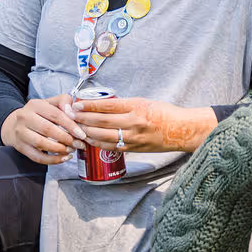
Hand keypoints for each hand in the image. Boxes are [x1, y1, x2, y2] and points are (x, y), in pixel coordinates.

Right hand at [1, 96, 87, 164]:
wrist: (14, 124)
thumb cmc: (37, 114)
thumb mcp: (49, 103)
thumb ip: (64, 102)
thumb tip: (72, 112)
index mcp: (35, 105)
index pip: (55, 115)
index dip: (70, 125)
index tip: (81, 133)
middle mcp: (25, 117)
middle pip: (48, 129)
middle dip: (66, 139)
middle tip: (78, 144)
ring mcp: (21, 133)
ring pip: (41, 144)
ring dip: (60, 149)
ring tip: (71, 150)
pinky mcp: (20, 147)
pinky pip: (37, 157)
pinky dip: (52, 160)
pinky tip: (63, 158)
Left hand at [73, 97, 217, 154]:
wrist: (181, 130)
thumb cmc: (164, 113)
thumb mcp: (144, 102)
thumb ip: (124, 105)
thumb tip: (102, 106)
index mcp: (136, 107)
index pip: (107, 106)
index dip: (89, 105)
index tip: (76, 104)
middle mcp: (134, 122)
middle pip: (101, 121)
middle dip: (83, 119)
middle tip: (70, 116)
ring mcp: (133, 138)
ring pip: (103, 136)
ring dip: (87, 132)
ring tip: (76, 128)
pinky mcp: (134, 149)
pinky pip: (111, 147)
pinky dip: (98, 143)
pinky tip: (89, 140)